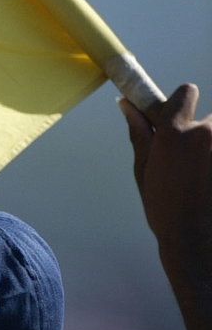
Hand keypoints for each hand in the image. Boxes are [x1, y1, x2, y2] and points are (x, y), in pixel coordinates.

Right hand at [122, 84, 211, 282]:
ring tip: (203, 179)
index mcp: (174, 133)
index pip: (187, 92)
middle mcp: (206, 131)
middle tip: (191, 168)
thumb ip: (141, 133)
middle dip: (201, 136)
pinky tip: (207, 181)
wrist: (197, 237)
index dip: (182, 104)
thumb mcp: (145, 170)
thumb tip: (127, 105)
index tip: (180, 118)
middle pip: (207, 119)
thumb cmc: (166, 208)